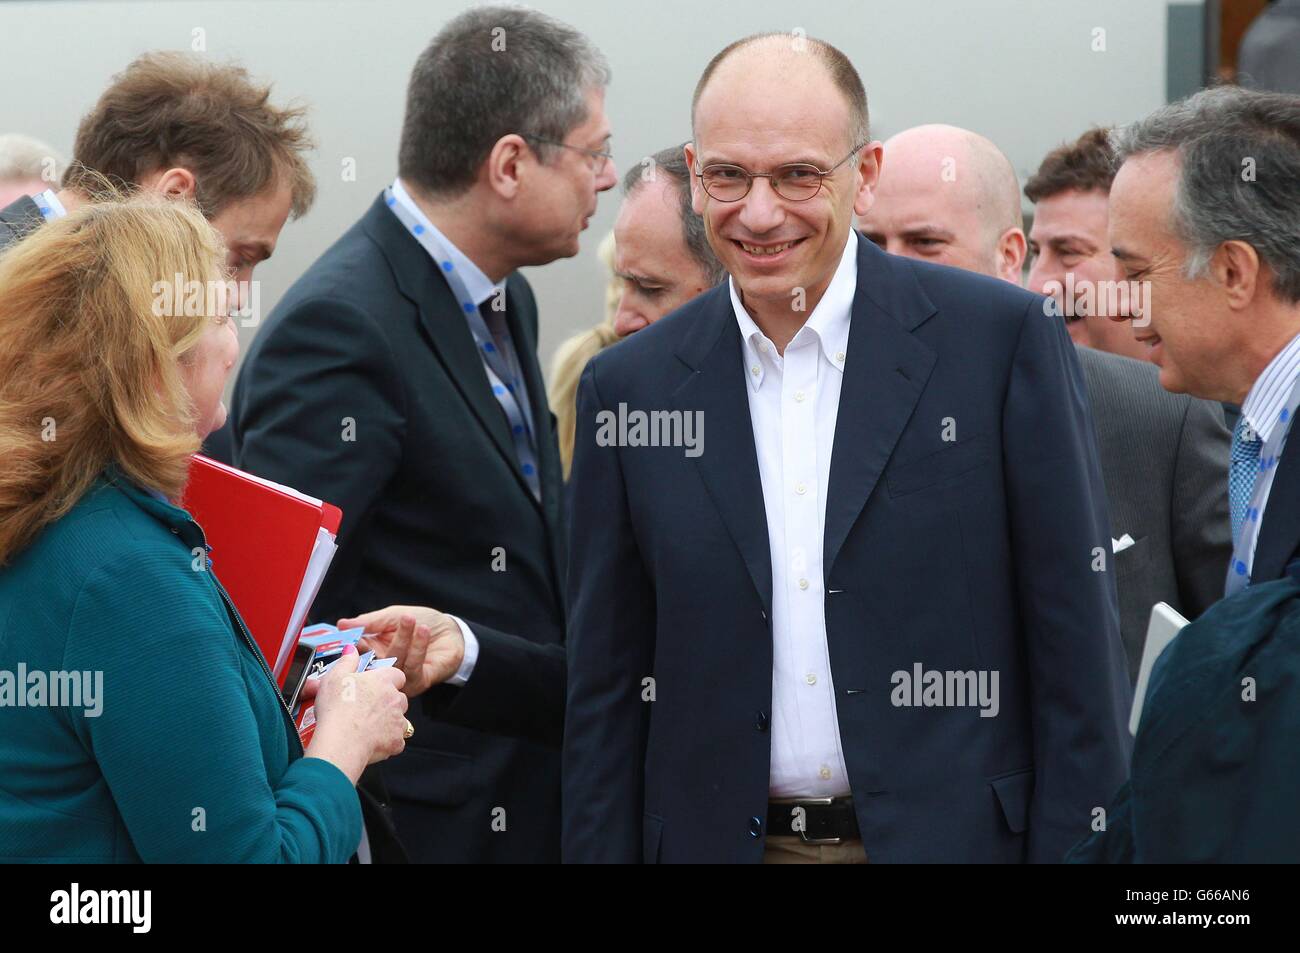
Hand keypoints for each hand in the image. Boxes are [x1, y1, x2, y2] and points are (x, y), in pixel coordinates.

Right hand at [304, 645, 408, 782]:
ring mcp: (398, 721)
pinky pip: (396, 741)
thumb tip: (352, 649)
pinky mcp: (396, 742)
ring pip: (399, 719)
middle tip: (367, 708)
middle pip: (399, 697)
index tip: (375, 685)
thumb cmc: (337, 709)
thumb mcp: (335, 677)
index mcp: (383, 680)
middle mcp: (395, 699)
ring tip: (367, 726)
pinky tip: (370, 741)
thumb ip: (347, 661)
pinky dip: (386, 742)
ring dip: (388, 722)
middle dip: (388, 702)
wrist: (341, 742)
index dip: (387, 680)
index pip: (396, 674)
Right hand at [338, 606, 464, 697]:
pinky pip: (412, 668)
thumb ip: (368, 622)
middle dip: (378, 643)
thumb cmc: (423, 621)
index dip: (354, 643)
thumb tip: (341, 624)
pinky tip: (423, 631)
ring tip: (410, 620)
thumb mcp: (392, 616)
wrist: (453, 632)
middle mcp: (384, 666)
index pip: (357, 651)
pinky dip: (418, 648)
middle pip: (372, 661)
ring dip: (403, 639)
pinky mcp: (417, 682)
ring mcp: (400, 677)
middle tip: (388, 624)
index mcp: (374, 650)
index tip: (355, 633)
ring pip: (393, 663)